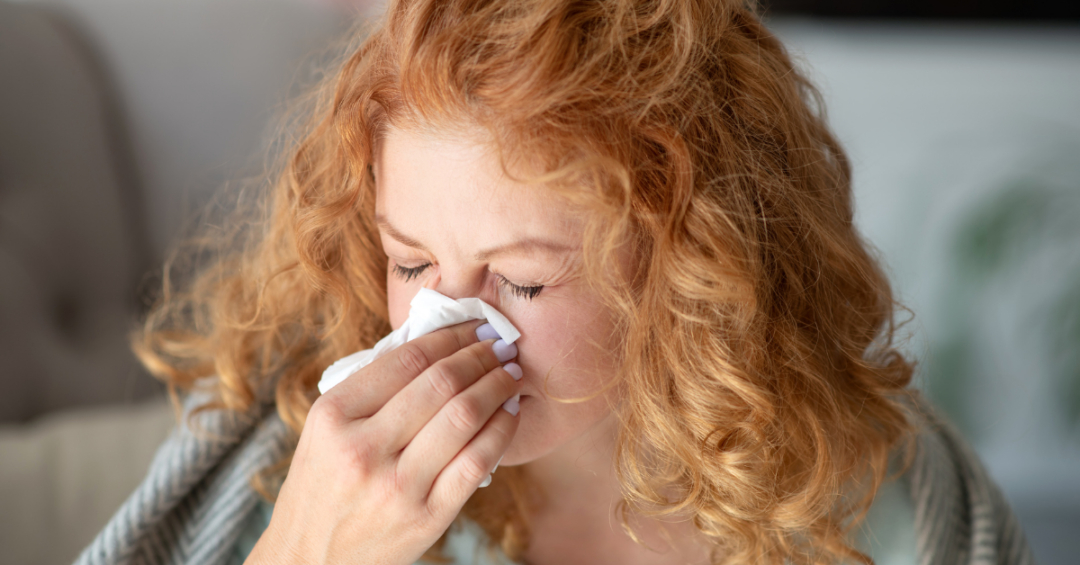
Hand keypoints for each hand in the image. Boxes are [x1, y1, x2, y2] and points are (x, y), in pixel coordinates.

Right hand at [246, 320, 522, 564]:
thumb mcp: (326, 431)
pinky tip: (510, 413)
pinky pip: (477, 462)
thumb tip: (437, 345)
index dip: (450, 336)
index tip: (474, 326)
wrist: (311, 560)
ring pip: (464, 417)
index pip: (407, 359)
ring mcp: (397, 486)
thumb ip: (372, 390)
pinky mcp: (427, 517)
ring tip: (510, 372)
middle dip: (481, 356)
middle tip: (501, 344)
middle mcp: (363, 449)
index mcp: (334, 416)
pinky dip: (501, 430)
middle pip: (441, 383)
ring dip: (497, 386)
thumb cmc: (323, 487)